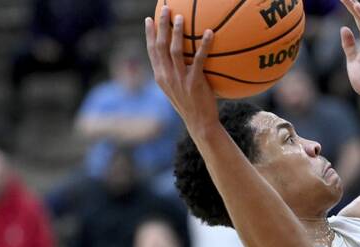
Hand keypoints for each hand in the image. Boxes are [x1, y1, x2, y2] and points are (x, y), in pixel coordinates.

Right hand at [145, 7, 218, 134]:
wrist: (200, 124)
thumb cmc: (192, 105)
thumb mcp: (177, 89)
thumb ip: (175, 74)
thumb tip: (181, 57)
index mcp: (161, 77)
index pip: (151, 52)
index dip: (150, 34)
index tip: (149, 19)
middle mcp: (167, 77)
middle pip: (160, 46)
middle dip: (161, 25)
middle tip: (166, 9)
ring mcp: (179, 80)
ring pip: (174, 50)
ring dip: (177, 32)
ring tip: (181, 17)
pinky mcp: (194, 83)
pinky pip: (198, 59)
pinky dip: (204, 45)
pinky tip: (209, 33)